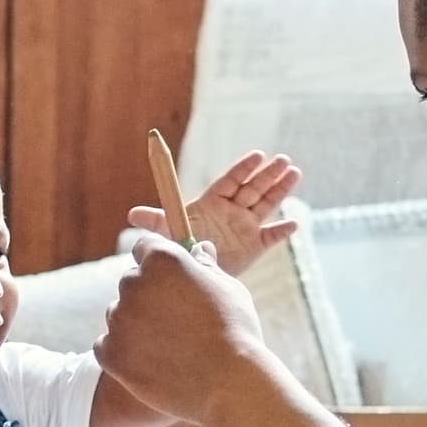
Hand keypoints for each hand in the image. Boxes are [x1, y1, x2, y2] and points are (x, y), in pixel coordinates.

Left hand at [95, 235, 270, 426]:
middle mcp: (134, 284)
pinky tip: (152, 361)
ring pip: (119, 314)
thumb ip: (206, 266)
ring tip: (170, 346)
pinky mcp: (110, 353)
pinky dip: (123, 352)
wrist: (229, 383)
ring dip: (136, 324)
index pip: (145, 247)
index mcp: (162, 259)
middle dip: (148, 295)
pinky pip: (107, 345)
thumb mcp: (228, 289)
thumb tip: (199, 250)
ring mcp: (119, 319)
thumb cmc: (236, 332)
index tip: (170, 278)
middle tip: (177, 320)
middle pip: (131, 282)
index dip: (158, 261)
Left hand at [127, 147, 302, 264]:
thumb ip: (156, 220)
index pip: (230, 181)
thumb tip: (132, 214)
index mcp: (213, 202)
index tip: (257, 155)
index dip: (243, 168)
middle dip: (268, 174)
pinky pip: (271, 237)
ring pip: (266, 205)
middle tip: (283, 160)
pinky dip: (283, 231)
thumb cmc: (182, 245)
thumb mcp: (169, 232)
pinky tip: (294, 224)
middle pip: (253, 188)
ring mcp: (246, 226)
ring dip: (280, 190)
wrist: (196, 272)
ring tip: (294, 173)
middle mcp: (232, 210)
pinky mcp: (255, 245)